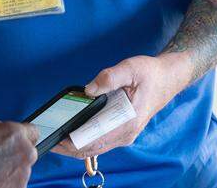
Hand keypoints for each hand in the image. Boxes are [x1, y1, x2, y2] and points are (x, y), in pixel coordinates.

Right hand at [0, 119, 38, 187]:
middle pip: (28, 152)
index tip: (17, 142)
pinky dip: (5, 185)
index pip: (33, 132)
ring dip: (10, 171)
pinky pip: (14, 185)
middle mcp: (23, 153)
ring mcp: (22, 175)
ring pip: (21, 171)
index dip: (23, 136)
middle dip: (15, 155)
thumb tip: (1, 129)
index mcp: (15, 134)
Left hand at [51, 55, 187, 157]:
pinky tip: (70, 131)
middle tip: (48, 138)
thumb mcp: (131, 68)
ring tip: (54, 136)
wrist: (167, 79)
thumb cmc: (150, 74)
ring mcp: (123, 135)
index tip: (57, 137)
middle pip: (91, 149)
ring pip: (94, 148)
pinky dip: (83, 140)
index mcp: (128, 122)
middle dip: (69, 147)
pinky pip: (99, 142)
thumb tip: (89, 89)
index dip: (74, 141)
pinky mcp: (121, 132)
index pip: (95, 139)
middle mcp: (125, 134)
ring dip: (74, 146)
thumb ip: (109, 77)